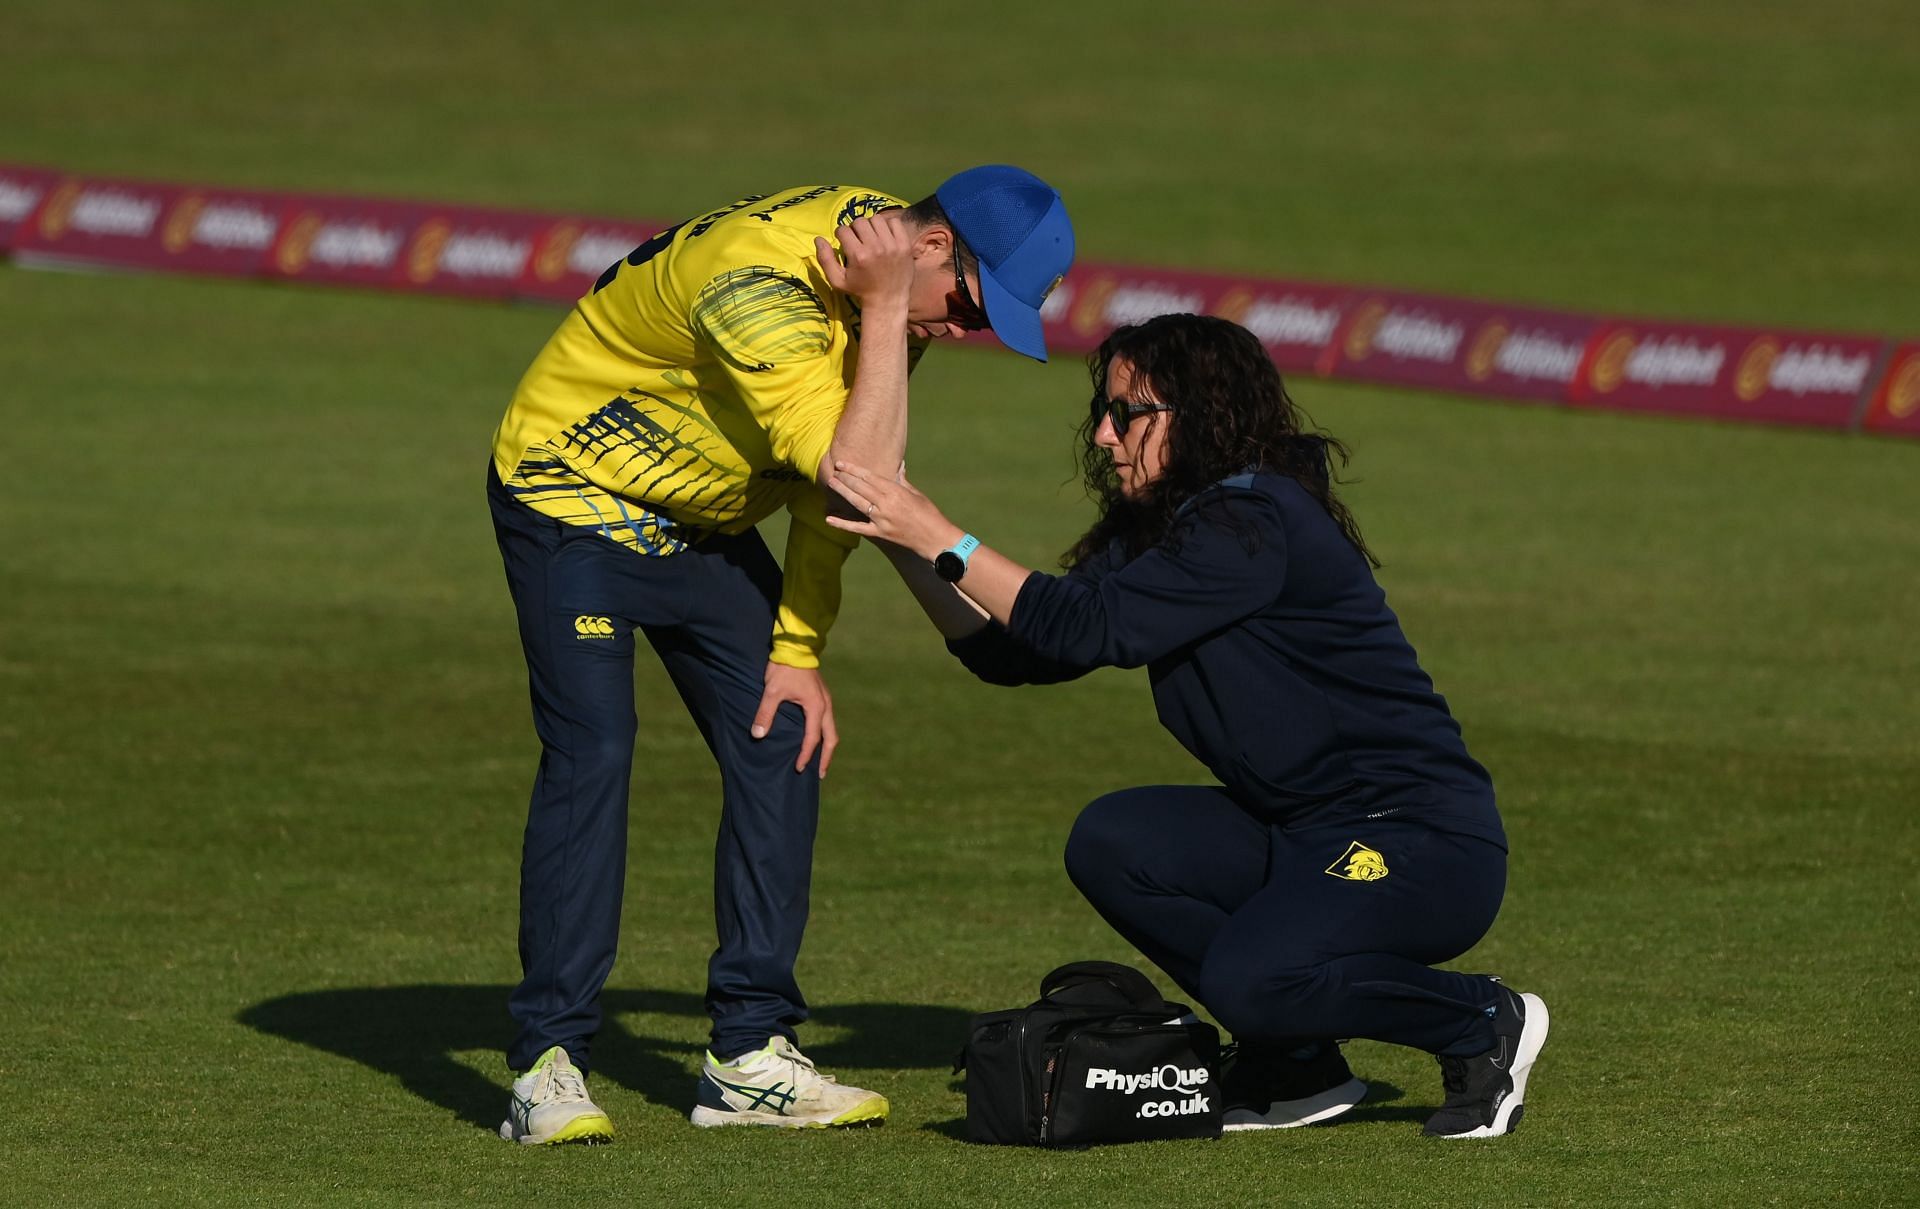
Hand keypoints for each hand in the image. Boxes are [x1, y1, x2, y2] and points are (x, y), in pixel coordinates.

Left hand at [752, 661, 837, 777]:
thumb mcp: (772, 691)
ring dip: (827, 746)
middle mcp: (825, 705)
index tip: (798, 768)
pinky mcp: (822, 695)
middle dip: (826, 757)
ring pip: (831, 729)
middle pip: (832, 738)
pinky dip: (824, 734)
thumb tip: (758, 735)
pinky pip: (827, 721)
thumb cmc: (784, 668)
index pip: (812, 738)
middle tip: (820, 774)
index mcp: (816, 707)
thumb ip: (765, 714)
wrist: (795, 646)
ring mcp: (826, 700)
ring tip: (820, 761)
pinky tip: (816, 738)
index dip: (805, 755)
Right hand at [814, 212, 914, 307]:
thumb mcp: (837, 280)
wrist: (888, 300)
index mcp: (858, 255)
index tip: (845, 243)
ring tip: (871, 237)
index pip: (843, 230)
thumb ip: (825, 259)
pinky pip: (895, 223)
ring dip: (871, 226)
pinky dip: (888, 227)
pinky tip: (885, 237)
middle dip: (855, 229)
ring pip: (876, 219)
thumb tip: (818, 238)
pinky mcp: (905, 245)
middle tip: (858, 239)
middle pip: (859, 221)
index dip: (841, 235)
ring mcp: (892, 245)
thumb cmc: (860, 290)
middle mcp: (876, 248)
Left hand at [824, 460, 963, 558]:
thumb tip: (899, 466)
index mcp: (895, 491)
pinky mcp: (879, 533)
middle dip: (845, 477)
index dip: (854, 469)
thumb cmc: (929, 514)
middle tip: (833, 469)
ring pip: (857, 503)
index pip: (870, 477)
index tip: (842, 463)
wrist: (935, 538)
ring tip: (831, 483)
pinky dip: (842, 524)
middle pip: (861, 487)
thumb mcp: (916, 494)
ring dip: (842, 492)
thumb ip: (903, 481)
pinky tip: (828, 518)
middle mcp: (886, 504)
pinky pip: (857, 528)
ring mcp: (881, 519)